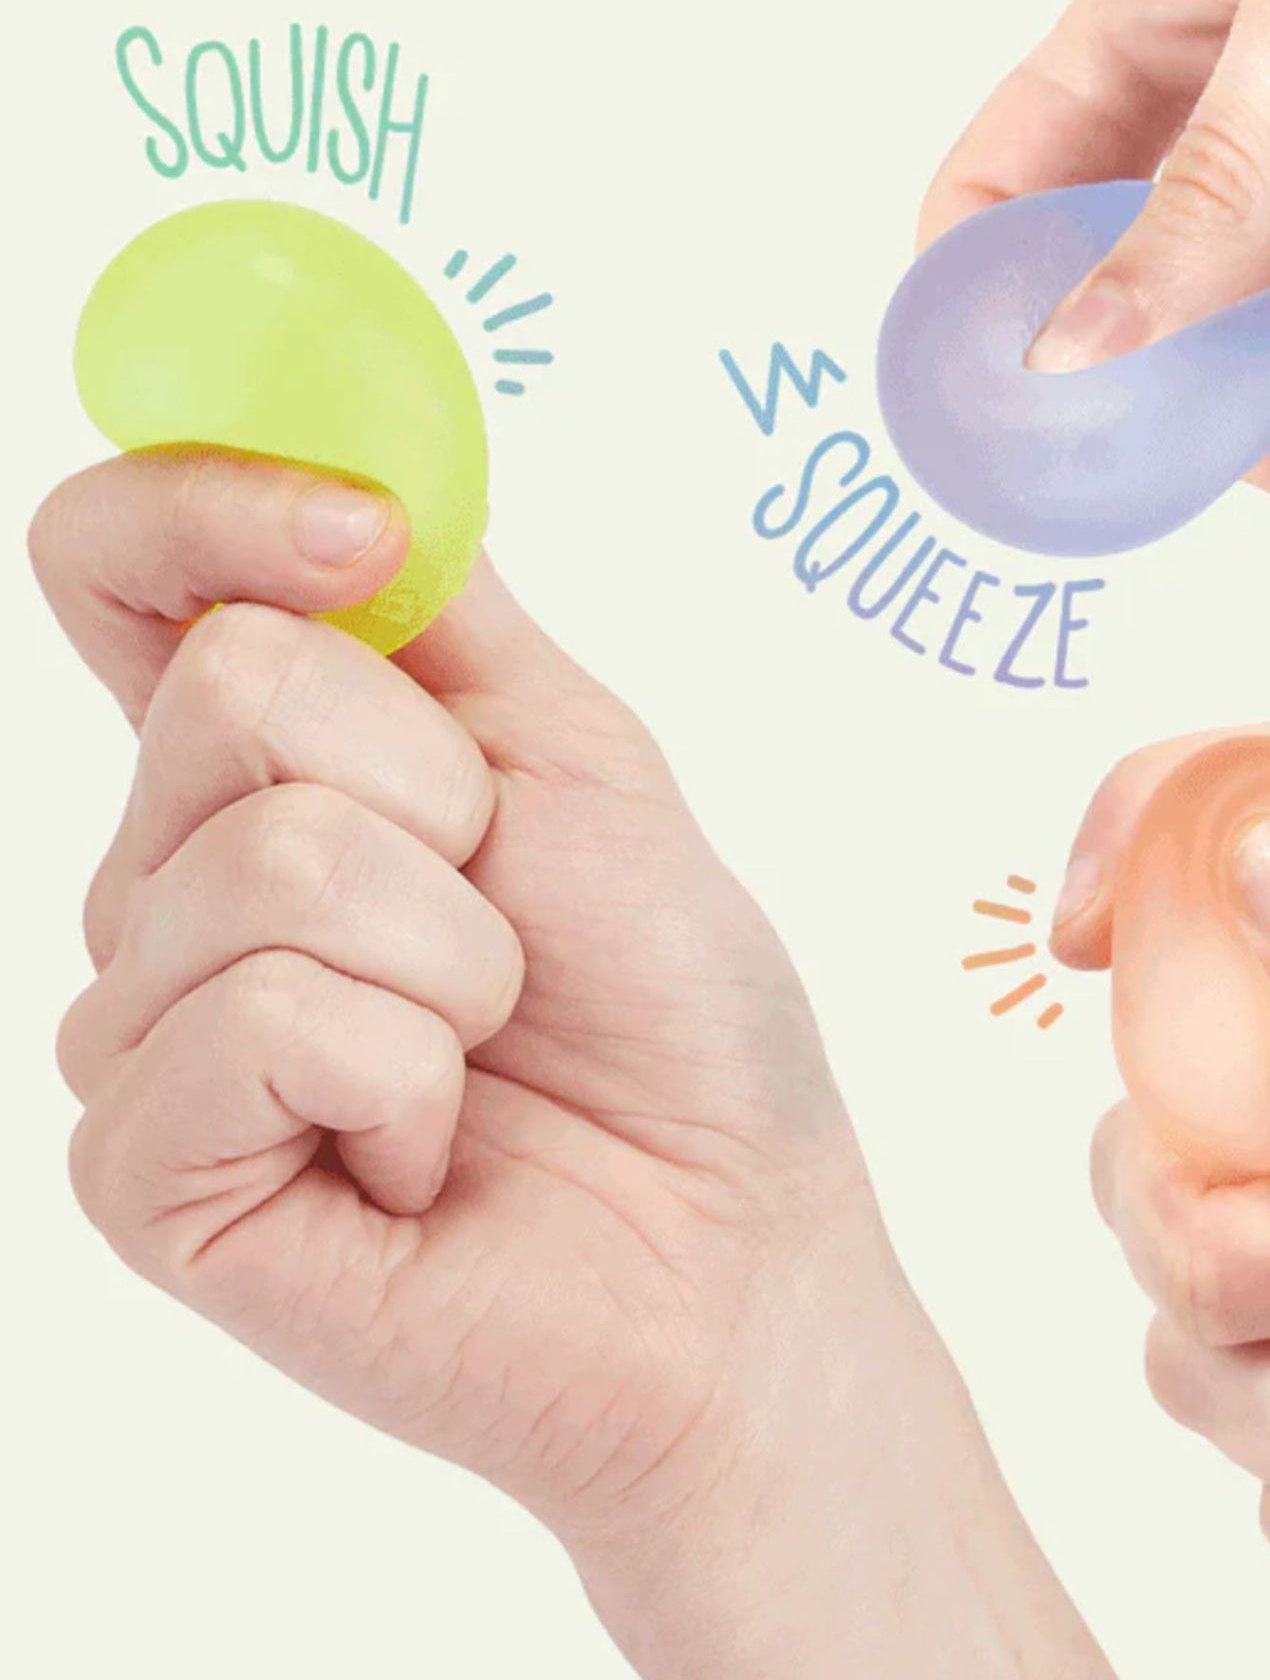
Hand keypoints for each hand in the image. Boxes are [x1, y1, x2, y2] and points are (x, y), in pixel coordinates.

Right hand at [30, 450, 1109, 1679]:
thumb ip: (442, 608)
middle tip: (512, 925)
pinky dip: (413, 1079)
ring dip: (457, 954)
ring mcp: (147, 1025)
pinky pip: (268, 1021)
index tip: (361, 530)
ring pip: (265, 859)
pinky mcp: (150, 1170)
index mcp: (267, 767)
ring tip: (485, 1052)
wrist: (732, 1237)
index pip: (119, 568)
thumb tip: (344, 450)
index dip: (206, 503)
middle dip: (447, 798)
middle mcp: (174, 881)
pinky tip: (427, 1154)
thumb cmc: (673, 1006)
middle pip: (227, 688)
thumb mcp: (580, 759)